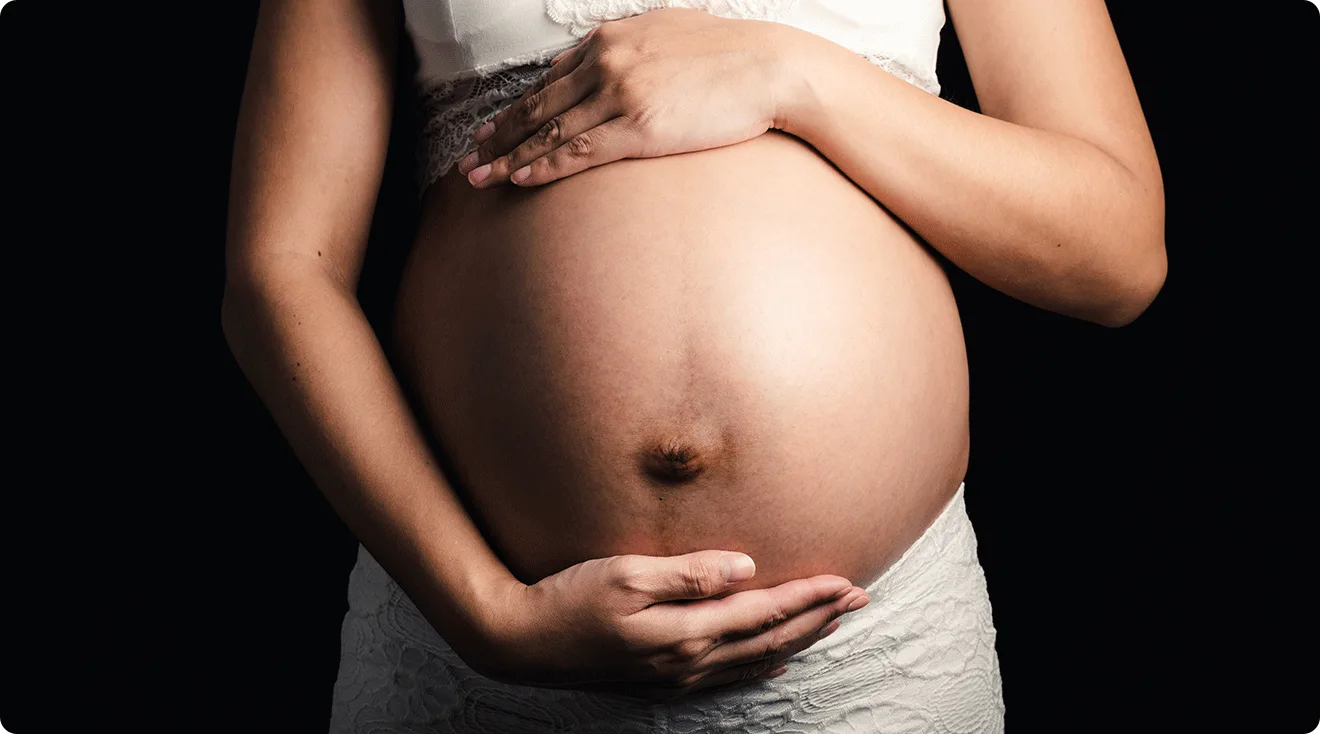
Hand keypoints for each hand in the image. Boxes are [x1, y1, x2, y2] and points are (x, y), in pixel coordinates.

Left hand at [455, 7, 789, 187]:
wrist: (771, 67)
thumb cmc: (730, 55)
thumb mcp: (669, 33)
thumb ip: (629, 48)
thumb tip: (598, 62)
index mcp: (611, 40)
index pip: (550, 80)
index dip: (517, 107)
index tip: (495, 126)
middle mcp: (606, 63)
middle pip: (538, 105)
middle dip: (499, 135)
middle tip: (471, 156)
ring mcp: (619, 95)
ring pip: (548, 132)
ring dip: (508, 157)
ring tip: (479, 177)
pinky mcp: (637, 127)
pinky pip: (576, 151)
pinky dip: (542, 166)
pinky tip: (519, 179)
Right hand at [471, 550, 869, 700]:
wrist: (520, 641)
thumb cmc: (568, 597)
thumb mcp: (625, 574)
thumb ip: (689, 572)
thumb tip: (746, 567)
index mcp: (687, 631)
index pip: (765, 611)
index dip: (809, 596)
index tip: (848, 582)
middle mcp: (689, 659)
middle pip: (770, 637)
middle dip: (818, 618)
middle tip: (860, 600)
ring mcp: (675, 676)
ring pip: (754, 658)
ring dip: (797, 639)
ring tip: (830, 623)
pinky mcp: (660, 681)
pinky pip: (727, 676)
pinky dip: (760, 665)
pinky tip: (773, 659)